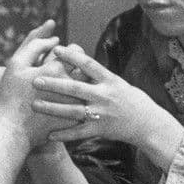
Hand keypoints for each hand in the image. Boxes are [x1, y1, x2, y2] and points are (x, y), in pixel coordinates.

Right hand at [0, 21, 79, 146]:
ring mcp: (76, 105)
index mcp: (58, 70)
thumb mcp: (16, 64)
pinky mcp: (76, 121)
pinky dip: (79, 103)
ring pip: (88, 90)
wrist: (13, 131)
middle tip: (70, 71)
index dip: (72, 51)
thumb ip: (35, 45)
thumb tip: (54, 38)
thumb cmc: (11, 95)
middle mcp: (71, 87)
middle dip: (80, 68)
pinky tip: (70, 105)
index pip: (76, 52)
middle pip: (86, 70)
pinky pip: (83, 107)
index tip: (66, 55)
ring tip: (71, 88)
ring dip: (83, 86)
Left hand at [30, 44, 176, 147]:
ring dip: (53, 108)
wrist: (149, 124)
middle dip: (54, 84)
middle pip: (75, 88)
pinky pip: (79, 133)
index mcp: (110, 80)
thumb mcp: (117, 82)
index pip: (89, 65)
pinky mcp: (101, 130)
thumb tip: (77, 59)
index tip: (55, 49)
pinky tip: (48, 135)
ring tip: (35, 105)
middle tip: (35, 80)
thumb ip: (97, 75)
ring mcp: (102, 114)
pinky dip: (64, 135)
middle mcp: (105, 96)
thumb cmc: (131, 100)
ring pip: (73, 111)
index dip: (72, 56)